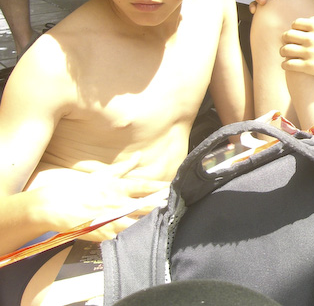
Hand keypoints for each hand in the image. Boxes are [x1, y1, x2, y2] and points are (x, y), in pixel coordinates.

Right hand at [39, 157, 168, 238]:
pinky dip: (136, 238)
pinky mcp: (104, 235)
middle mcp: (118, 204)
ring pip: (138, 224)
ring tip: (167, 223)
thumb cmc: (80, 189)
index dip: (162, 187)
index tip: (175, 187)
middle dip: (162, 206)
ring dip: (152, 223)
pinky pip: (124, 238)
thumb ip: (124, 167)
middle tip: (178, 206)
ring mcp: (111, 220)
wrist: (54, 206)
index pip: (146, 186)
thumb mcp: (102, 174)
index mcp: (118, 188)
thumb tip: (140, 155)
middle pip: (147, 206)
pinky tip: (146, 239)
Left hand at [280, 7, 313, 83]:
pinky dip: (285, 64)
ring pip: (285, 50)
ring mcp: (310, 53)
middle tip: (288, 44)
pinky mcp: (310, 67)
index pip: (296, 24)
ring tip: (286, 55)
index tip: (295, 34)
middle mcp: (311, 38)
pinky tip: (288, 65)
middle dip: (286, 40)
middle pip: (287, 35)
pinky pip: (288, 64)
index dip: (294, 29)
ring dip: (283, 52)